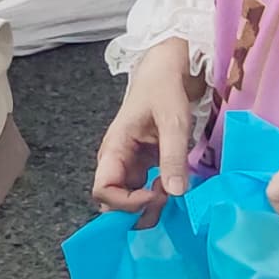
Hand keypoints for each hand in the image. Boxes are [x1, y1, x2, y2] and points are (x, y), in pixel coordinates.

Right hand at [90, 39, 196, 220]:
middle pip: (113, 200)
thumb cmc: (164, 89)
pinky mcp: (141, 163)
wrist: (166, 69)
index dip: (126, 202)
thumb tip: (175, 193)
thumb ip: (173, 157)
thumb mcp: (173, 121)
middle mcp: (116, 160)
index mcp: (114, 148)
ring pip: (128, 198)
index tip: (155, 195)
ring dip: (149, 205)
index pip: (103, 190)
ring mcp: (128, 163)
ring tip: (172, 190)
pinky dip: (157, 195)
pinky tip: (173, 187)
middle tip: (167, 197)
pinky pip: (142, 189)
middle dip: (138, 209)